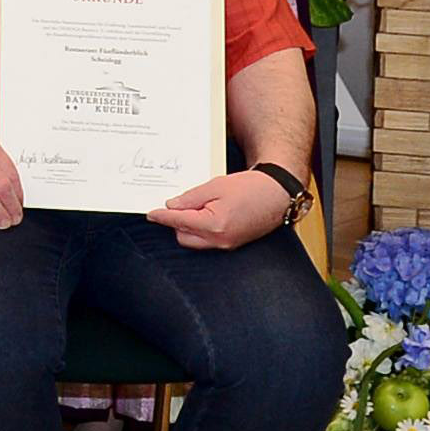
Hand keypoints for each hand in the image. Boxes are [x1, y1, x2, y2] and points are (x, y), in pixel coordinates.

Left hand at [155, 166, 303, 251]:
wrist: (278, 194)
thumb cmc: (250, 187)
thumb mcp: (215, 186)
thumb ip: (191, 198)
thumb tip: (172, 206)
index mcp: (213, 225)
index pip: (179, 222)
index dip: (162, 217)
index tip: (150, 213)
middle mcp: (219, 240)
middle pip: (183, 237)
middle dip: (175, 223)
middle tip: (174, 205)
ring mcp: (227, 244)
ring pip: (195, 241)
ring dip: (187, 227)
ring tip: (191, 208)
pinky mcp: (233, 243)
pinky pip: (208, 241)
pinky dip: (200, 230)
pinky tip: (203, 215)